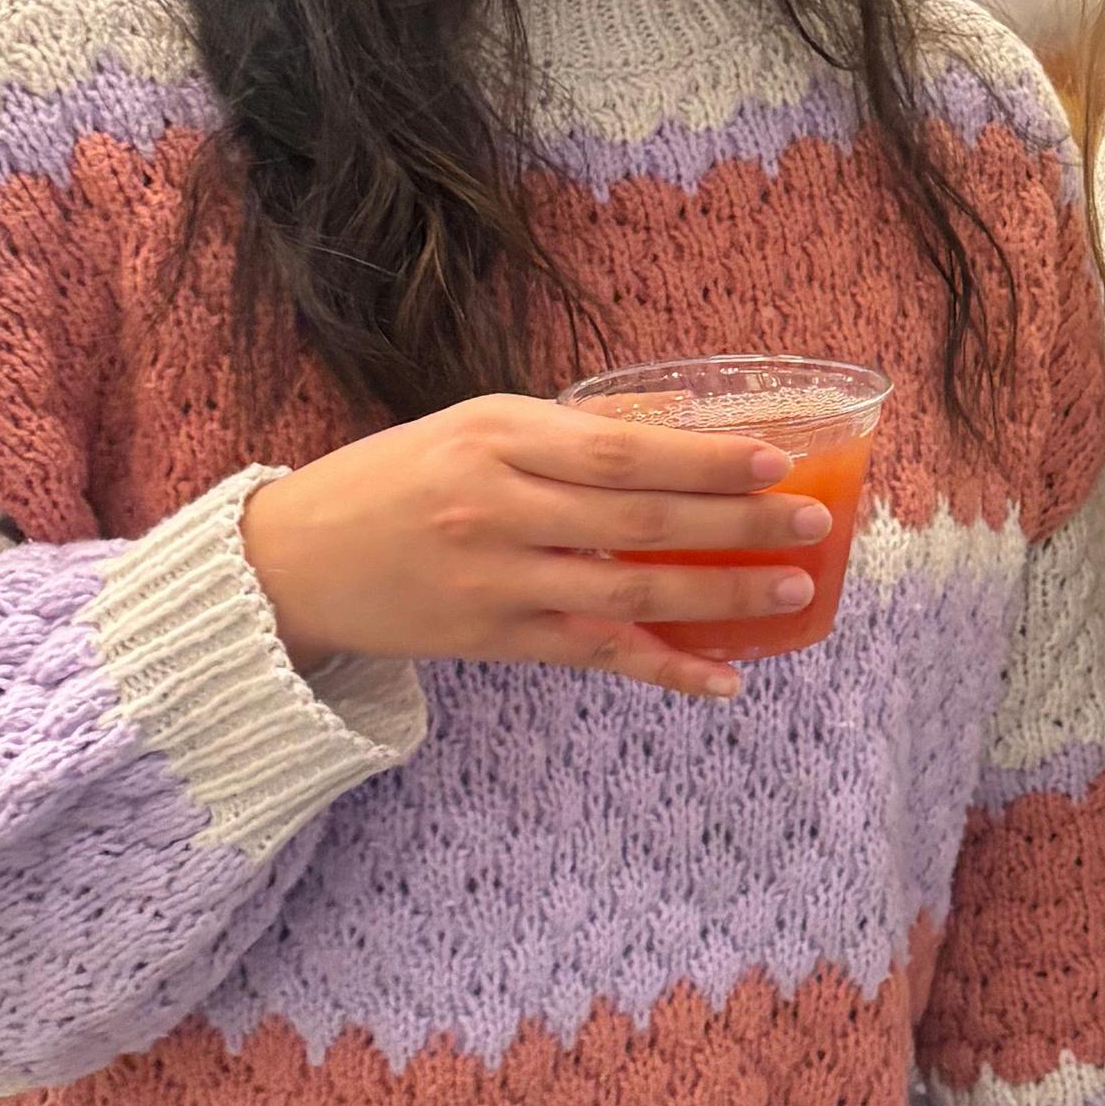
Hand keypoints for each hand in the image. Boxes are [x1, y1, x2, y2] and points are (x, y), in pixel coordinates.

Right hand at [240, 396, 835, 706]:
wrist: (292, 559)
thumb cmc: (395, 479)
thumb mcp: (473, 427)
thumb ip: (567, 434)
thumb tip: (682, 429)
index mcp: (496, 436)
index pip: (619, 450)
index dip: (703, 459)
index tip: (774, 462)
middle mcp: (495, 507)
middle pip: (638, 520)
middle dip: (735, 524)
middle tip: (812, 525)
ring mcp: (495, 581)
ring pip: (627, 592)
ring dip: (719, 597)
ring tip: (793, 591)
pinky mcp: (492, 640)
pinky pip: (594, 655)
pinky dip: (663, 668)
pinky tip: (724, 678)